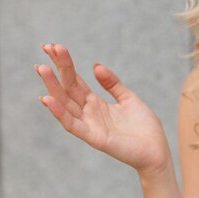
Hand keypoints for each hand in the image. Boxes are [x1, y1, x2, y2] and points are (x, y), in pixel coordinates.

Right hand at [35, 44, 170, 178]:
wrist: (156, 151)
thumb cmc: (144, 127)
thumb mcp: (128, 98)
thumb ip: (112, 83)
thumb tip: (95, 65)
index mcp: (96, 103)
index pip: (75, 81)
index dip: (65, 64)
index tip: (53, 46)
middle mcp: (88, 113)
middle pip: (68, 88)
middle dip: (56, 69)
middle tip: (46, 48)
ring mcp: (89, 125)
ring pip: (65, 103)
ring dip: (52, 87)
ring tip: (42, 69)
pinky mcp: (94, 137)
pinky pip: (72, 124)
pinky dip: (59, 112)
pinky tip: (47, 99)